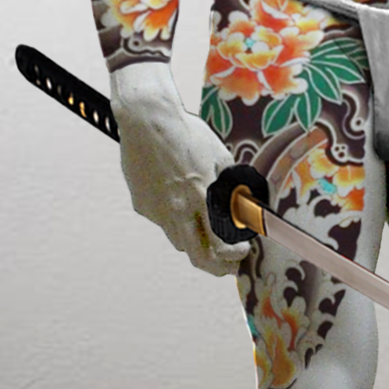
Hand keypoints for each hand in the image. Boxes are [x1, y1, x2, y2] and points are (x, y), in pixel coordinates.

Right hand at [110, 64, 251, 277]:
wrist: (147, 121)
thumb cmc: (188, 135)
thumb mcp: (221, 157)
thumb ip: (232, 186)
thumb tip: (246, 207)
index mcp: (202, 197)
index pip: (220, 246)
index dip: (234, 256)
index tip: (243, 251)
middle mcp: (178, 210)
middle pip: (198, 257)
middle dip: (217, 267)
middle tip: (229, 264)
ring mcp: (157, 211)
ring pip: (179, 241)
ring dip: (196, 243)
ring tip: (208, 233)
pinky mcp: (142, 206)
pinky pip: (162, 221)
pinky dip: (175, 219)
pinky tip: (179, 200)